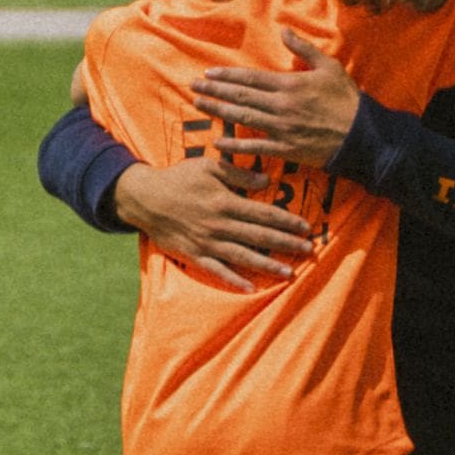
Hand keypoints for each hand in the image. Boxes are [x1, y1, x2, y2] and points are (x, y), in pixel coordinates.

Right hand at [113, 156, 314, 293]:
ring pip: (243, 256)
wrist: (145, 199)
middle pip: (259, 237)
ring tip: (289, 273)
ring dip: (268, 265)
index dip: (286, 221)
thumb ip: (237, 174)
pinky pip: (217, 271)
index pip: (263, 214)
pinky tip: (252, 288)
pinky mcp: (194, 256)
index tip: (305, 227)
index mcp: (225, 202)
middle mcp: (219, 225)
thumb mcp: (208, 167)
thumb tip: (265, 181)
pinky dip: (234, 280)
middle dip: (286, 244)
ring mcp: (207, 243)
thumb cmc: (178, 179)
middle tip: (308, 251)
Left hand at [191, 31, 360, 169]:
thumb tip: (284, 29)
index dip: (227, 76)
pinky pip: (256, 147)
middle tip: (193, 87)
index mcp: (290, 85)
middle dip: (214, 91)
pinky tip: (218, 143)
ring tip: (199, 105)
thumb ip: (304, 48)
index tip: (208, 73)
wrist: (362, 136)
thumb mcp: (329, 67)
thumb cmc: (347, 100)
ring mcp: (282, 129)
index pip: (250, 79)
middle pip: (240, 97)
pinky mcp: (286, 150)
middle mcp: (281, 106)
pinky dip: (236, 146)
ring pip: (242, 118)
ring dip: (218, 111)